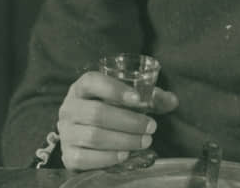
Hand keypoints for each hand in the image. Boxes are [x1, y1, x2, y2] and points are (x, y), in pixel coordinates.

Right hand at [57, 71, 178, 170]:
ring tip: (144, 141)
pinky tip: (125, 155)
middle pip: (96, 113)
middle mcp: (69, 108)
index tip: (138, 100)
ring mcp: (66, 132)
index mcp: (82, 88)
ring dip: (124, 140)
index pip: (92, 81)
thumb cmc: (110, 111)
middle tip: (151, 127)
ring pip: (93, 136)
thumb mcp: (127, 100)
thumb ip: (151, 98)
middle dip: (128, 121)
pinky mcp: (68, 154)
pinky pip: (85, 158)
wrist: (84, 136)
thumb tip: (172, 101)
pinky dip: (108, 157)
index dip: (115, 89)